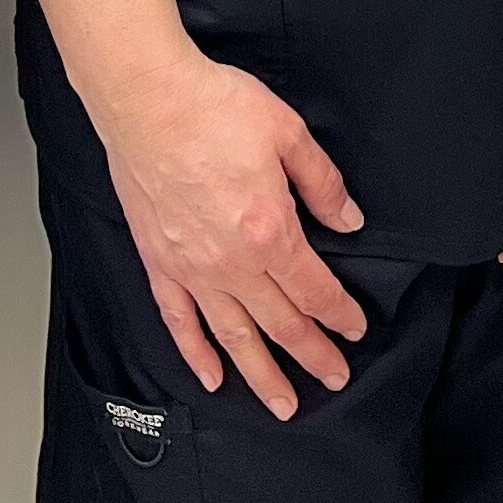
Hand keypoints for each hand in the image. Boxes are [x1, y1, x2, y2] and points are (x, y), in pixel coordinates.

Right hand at [89, 48, 368, 419]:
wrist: (148, 99)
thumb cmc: (212, 108)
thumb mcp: (288, 132)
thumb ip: (322, 182)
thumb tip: (347, 218)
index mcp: (269, 231)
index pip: (313, 289)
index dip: (339, 314)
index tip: (355, 330)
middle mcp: (231, 261)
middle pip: (280, 323)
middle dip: (312, 355)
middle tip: (334, 379)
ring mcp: (191, 268)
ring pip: (233, 336)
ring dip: (261, 375)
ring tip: (282, 404)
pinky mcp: (159, 262)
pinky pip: (180, 321)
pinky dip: (196, 354)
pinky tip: (212, 376)